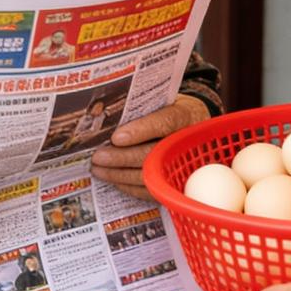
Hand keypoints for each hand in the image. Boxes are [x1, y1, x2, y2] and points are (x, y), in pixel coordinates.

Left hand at [91, 94, 209, 200]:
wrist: (193, 125)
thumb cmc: (169, 110)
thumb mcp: (160, 100)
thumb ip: (141, 109)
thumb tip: (108, 120)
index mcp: (184, 115)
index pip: (164, 122)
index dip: (141, 130)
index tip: (117, 137)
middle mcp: (186, 141)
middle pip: (153, 153)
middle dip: (122, 158)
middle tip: (98, 158)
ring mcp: (183, 164)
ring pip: (150, 175)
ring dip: (120, 175)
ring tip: (99, 170)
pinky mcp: (175, 182)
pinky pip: (152, 191)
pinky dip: (130, 187)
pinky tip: (114, 180)